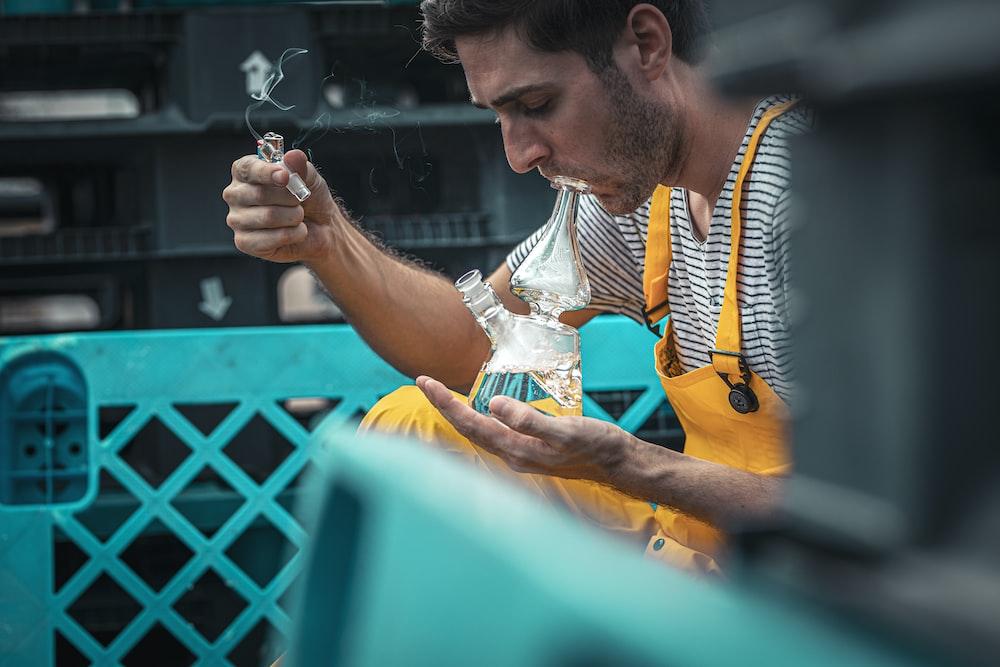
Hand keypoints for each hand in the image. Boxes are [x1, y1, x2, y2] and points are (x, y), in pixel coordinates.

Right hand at [223, 149, 342, 263]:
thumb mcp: (309, 178)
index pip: (247, 168)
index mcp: (245, 173)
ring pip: (268, 217)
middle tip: (300, 201)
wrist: (322, 228)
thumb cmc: (310, 199)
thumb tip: (293, 155)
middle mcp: (235, 194)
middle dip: (289, 198)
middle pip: (259, 194)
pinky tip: (295, 232)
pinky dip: (292, 235)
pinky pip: (268, 239)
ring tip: (299, 217)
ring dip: (293, 217)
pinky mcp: (243, 242)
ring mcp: (236, 219)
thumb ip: (300, 166)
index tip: (285, 176)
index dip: (266, 172)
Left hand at [415, 376, 631, 484]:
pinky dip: (479, 417)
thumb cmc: (595, 446)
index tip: (426, 382)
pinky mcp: (529, 449)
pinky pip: (494, 432)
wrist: (617, 464)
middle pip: (468, 428)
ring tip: (442, 394)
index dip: (446, 403)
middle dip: (444, 406)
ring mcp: (519, 454)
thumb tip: (494, 405)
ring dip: (458, 412)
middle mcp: (511, 455)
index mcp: (514, 450)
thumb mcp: (564, 430)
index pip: (470, 423)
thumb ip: (529, 420)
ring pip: (479, 432)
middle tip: (424, 382)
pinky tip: (482, 408)